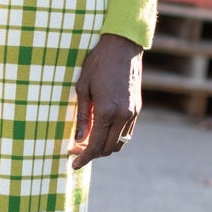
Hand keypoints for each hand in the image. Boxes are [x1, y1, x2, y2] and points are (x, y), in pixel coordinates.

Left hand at [70, 33, 142, 168]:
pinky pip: (127, 132)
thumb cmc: (97, 64)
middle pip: (109, 148)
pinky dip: (114, 137)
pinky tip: (102, 131)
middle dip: (93, 154)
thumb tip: (78, 139)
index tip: (73, 163)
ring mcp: (133, 113)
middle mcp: (123, 115)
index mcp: (107, 111)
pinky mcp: (137, 108)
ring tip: (88, 142)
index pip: (96, 145)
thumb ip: (82, 116)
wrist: (122, 47)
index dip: (84, 158)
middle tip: (76, 150)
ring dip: (105, 147)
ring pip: (120, 142)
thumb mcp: (82, 89)